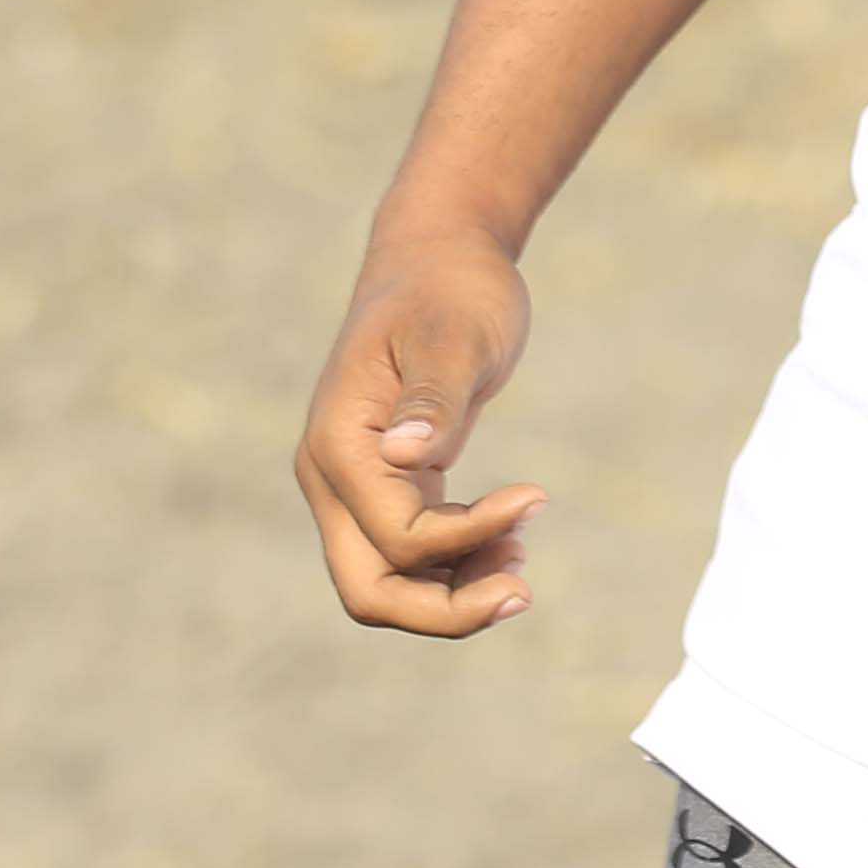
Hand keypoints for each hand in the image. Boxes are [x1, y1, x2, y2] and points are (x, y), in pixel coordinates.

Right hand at [295, 228, 543, 636]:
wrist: (440, 256)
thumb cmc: (451, 288)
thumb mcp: (456, 335)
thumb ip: (433, 399)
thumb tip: (406, 456)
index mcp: (337, 443)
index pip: (398, 536)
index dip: (470, 535)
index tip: (536, 498)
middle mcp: (331, 476)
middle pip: (369, 591)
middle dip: (444, 610)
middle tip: (523, 592)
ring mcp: (353, 486)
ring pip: (388, 583)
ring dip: (454, 593)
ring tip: (524, 561)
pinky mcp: (385, 486)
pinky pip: (409, 556)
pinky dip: (456, 565)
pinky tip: (509, 542)